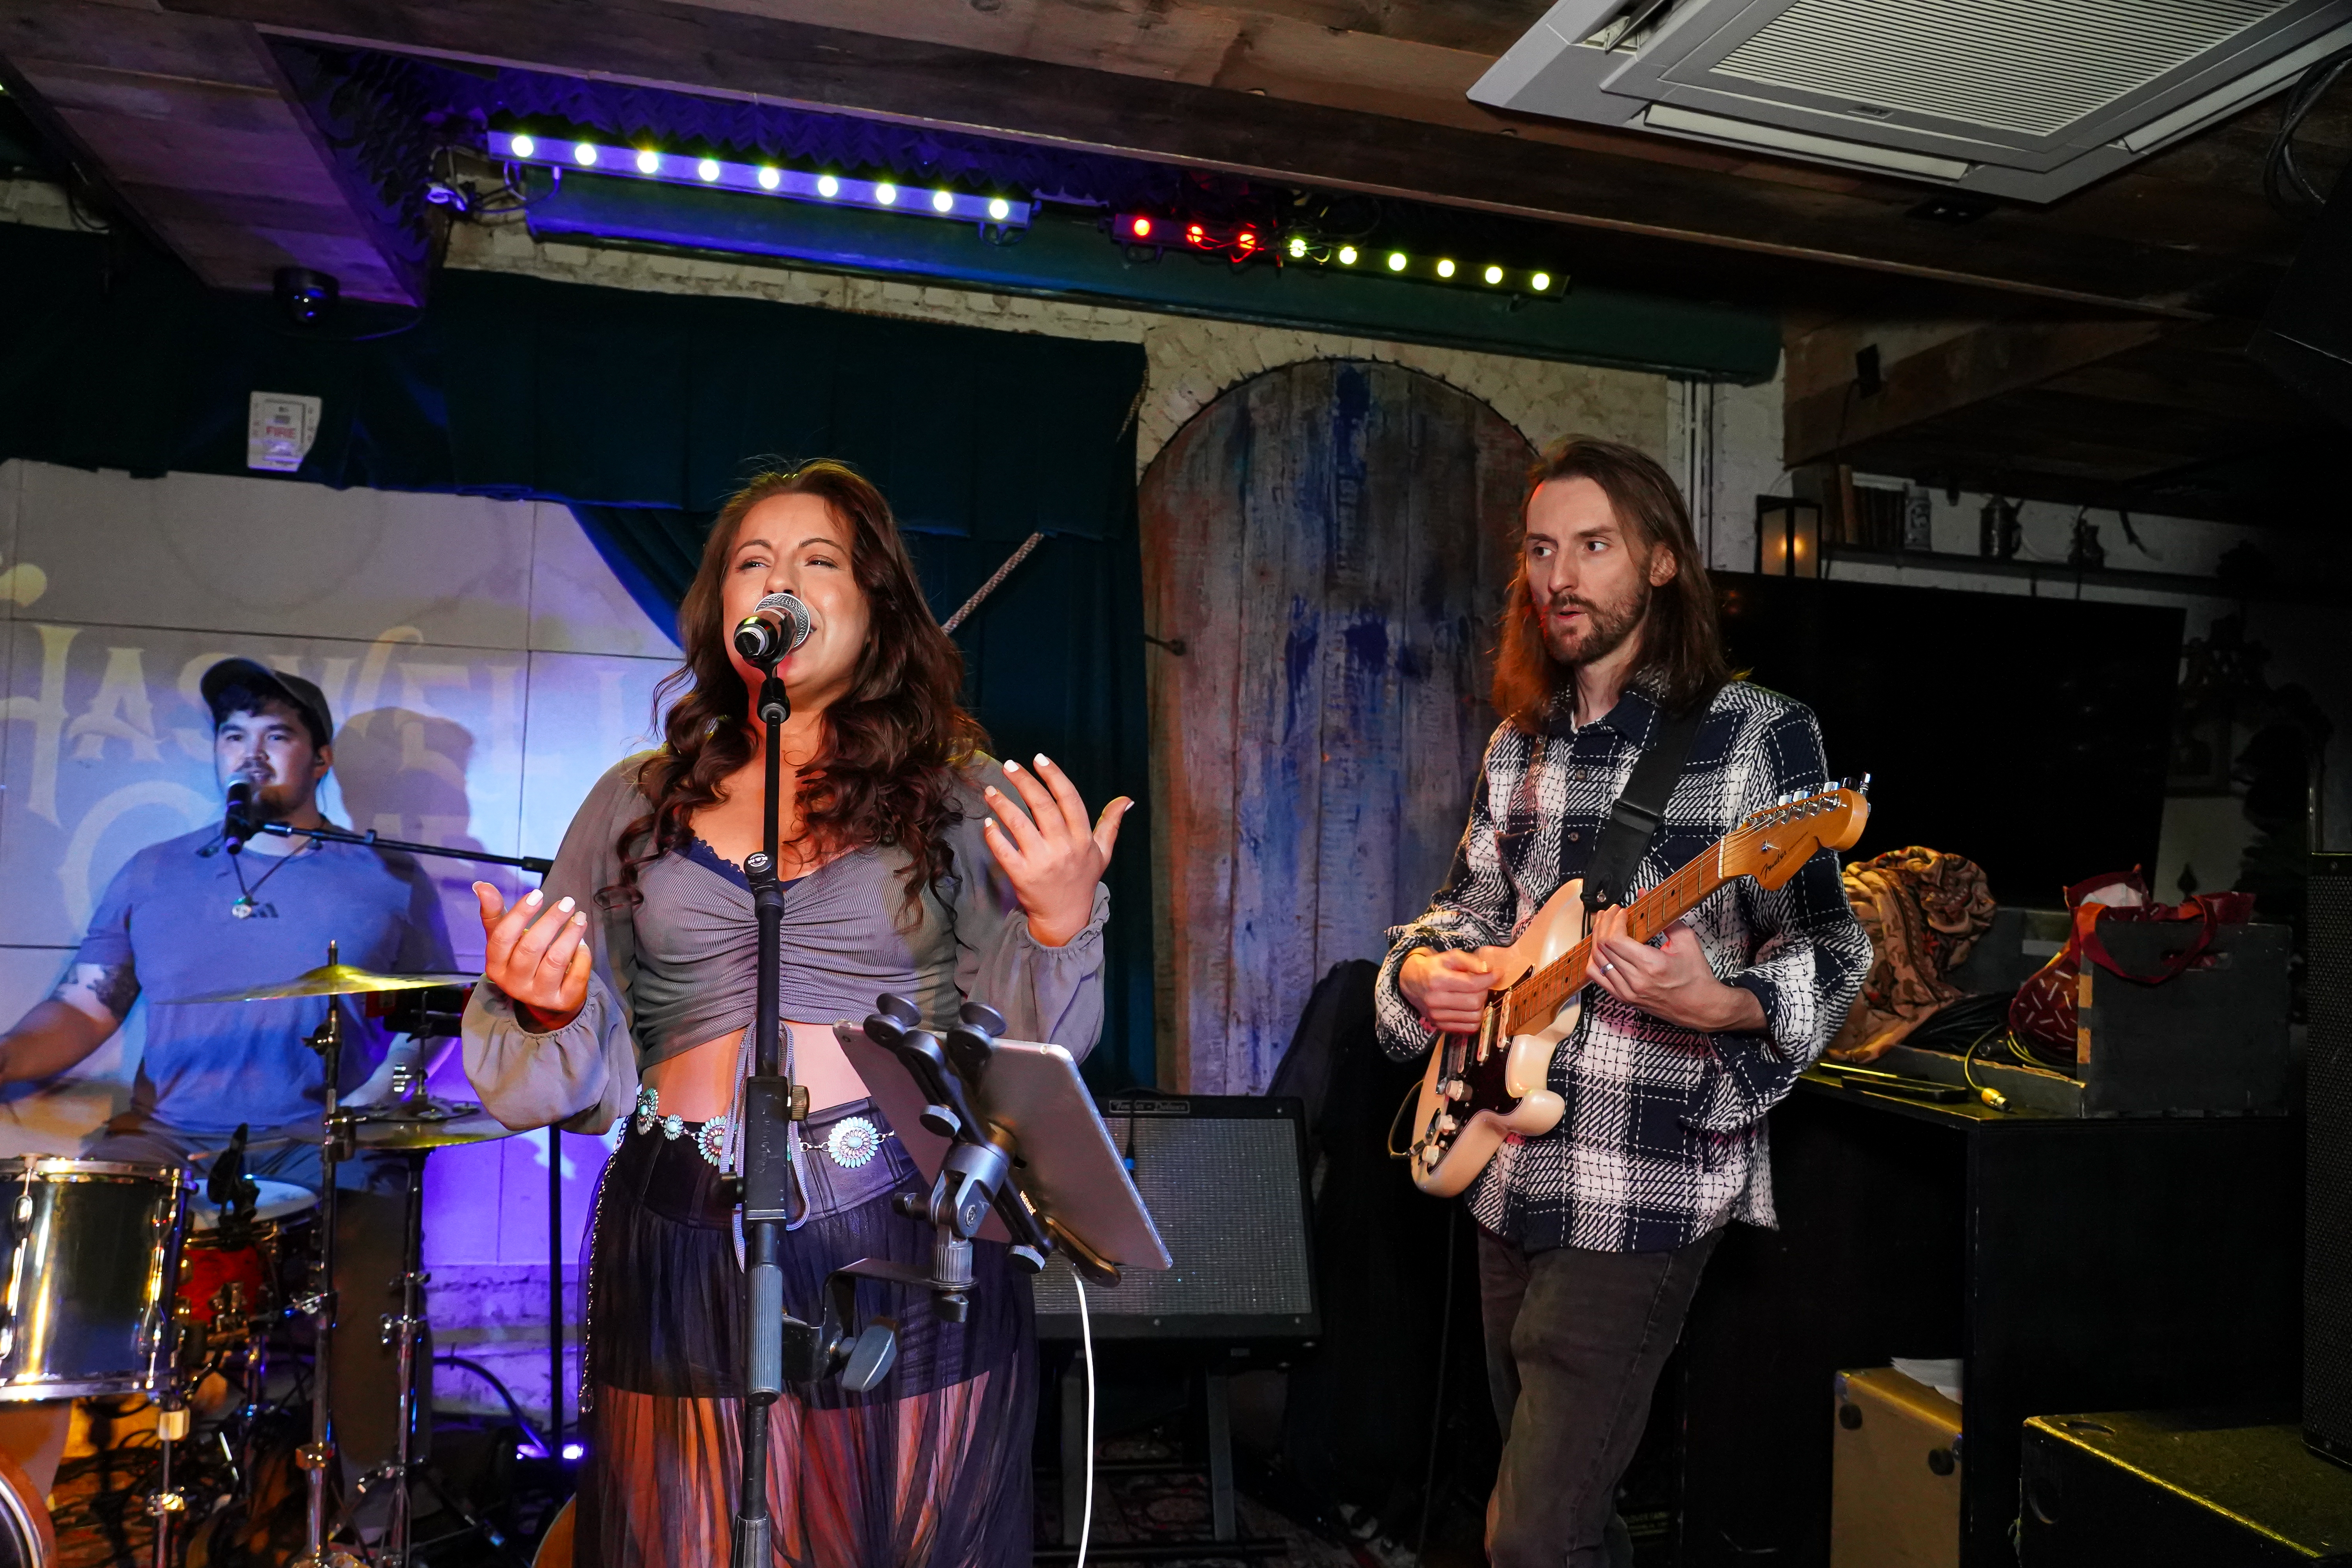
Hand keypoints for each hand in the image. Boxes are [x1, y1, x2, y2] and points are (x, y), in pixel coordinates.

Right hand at [475, 882, 591, 1030]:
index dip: (519, 914)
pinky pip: (576, 976)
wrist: (544, 996)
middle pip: (531, 948)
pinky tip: (583, 944)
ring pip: (556, 961)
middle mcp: (513, 983)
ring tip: (580, 918)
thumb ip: (495, 913)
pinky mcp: (562, 1001)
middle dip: (551, 921)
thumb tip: (480, 885)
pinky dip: (582, 957)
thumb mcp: (505, 938)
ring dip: (571, 935)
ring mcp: (538, 995)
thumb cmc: (521, 958)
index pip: (502, 938)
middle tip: (568, 902)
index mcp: (495, 966)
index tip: (538, 894)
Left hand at [982, 755, 1130, 947]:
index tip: (1039, 758)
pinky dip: (994, 835)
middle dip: (1024, 781)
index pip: (1069, 799)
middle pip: (1042, 806)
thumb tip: (1126, 800)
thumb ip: (1110, 824)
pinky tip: (988, 822)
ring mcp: (1042, 862)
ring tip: (990, 790)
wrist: (1066, 918)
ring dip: (1003, 804)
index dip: (1054, 776)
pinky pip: (1004, 851)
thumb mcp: (1102, 852)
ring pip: (1019, 824)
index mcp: (1082, 838)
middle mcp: (1064, 848)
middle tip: (1008, 765)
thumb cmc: (1082, 880)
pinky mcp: (1022, 877)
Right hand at [1399, 947, 1497, 1034]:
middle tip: (1481, 983)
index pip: (1472, 984)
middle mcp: (1435, 1000)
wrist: (1411, 981)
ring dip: (1481, 1005)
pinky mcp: (1440, 1026)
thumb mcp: (1450, 956)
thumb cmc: (1433, 967)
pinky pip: (1469, 1028)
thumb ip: (1470, 961)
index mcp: (1437, 980)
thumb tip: (1489, 970)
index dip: (1490, 979)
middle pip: (1475, 1001)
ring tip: (1474, 995)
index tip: (1497, 973)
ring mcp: (1437, 1016)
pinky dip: (1475, 1018)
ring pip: (1474, 1016)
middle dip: (1484, 991)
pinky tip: (1470, 1007)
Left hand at [1588, 911, 1764, 1032]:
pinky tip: (1601, 948)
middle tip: (1611, 912)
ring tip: (1603, 925)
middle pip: (1602, 947)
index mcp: (1651, 966)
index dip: (1614, 921)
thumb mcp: (1686, 941)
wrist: (1701, 1007)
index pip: (1615, 940)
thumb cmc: (1696, 977)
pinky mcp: (1624, 999)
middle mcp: (1635, 981)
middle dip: (1603, 924)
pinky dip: (1596, 959)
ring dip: (1596, 939)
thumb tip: (1645, 895)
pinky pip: (1598, 977)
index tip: (1621, 911)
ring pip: (1596, 961)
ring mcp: (1627, 993)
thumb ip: (1663, 917)